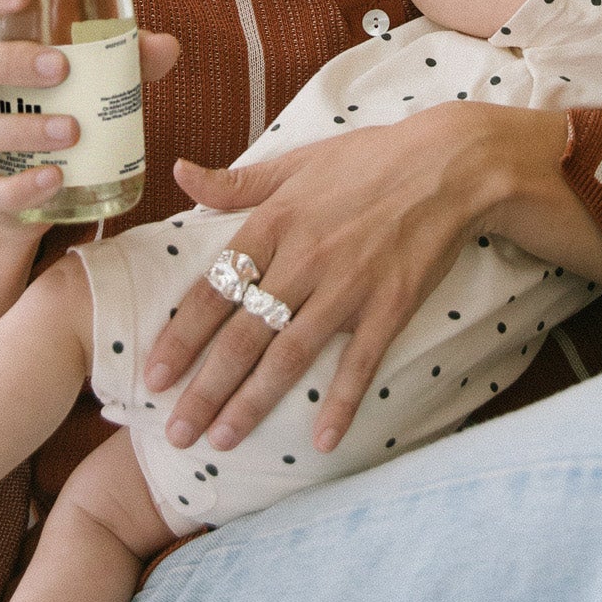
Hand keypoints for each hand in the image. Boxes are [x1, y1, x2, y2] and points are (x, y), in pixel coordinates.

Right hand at [0, 0, 181, 243]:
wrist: (15, 185)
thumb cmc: (45, 104)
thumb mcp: (79, 74)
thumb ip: (119, 58)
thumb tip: (165, 47)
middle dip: (6, 61)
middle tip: (60, 67)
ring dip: (19, 129)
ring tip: (72, 130)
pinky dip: (19, 186)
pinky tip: (55, 178)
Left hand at [145, 107, 512, 454]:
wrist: (447, 166)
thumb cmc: (368, 161)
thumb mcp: (294, 162)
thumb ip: (234, 182)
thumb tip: (177, 174)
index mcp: (274, 225)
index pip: (214, 292)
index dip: (181, 339)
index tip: (154, 377)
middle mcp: (303, 261)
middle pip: (242, 336)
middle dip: (205, 389)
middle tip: (176, 432)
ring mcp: (347, 289)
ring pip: (289, 356)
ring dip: (252, 403)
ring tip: (223, 441)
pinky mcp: (390, 307)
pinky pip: (359, 364)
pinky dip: (341, 403)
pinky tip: (321, 440)